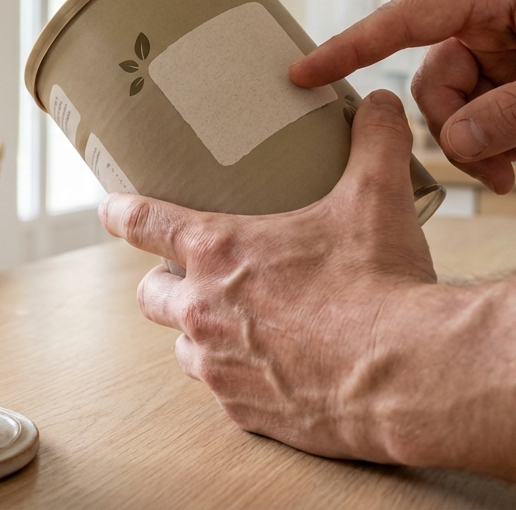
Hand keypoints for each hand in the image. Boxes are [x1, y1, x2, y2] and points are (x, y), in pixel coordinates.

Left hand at [100, 90, 435, 460]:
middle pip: (150, 293)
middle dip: (163, 282)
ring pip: (183, 347)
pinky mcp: (244, 413)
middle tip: (194, 275)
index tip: (109, 208)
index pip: (142, 222)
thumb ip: (374, 142)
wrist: (406, 375)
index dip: (118, 212)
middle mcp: (203, 311)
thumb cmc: (379, 283)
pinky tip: (275, 369)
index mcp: (218, 252)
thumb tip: (381, 101)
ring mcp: (219, 367)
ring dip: (200, 332)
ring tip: (238, 323)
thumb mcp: (377, 197)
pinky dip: (241, 378)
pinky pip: (224, 391)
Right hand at [290, 0, 515, 192]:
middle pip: (435, 84)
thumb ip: (515, 112)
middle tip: (507, 172)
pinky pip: (491, 113)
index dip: (347, 46)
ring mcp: (503, 44)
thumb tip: (457, 142)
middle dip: (467, 133)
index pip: (403, 19)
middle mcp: (488, 14)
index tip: (300, 70)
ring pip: (463, 107)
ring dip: (501, 139)